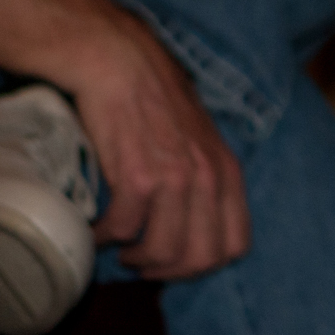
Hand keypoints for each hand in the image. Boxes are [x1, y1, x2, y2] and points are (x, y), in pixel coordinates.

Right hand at [62, 3, 249, 279]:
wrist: (121, 63)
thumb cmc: (156, 101)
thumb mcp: (201, 140)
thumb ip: (206, 178)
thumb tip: (195, 225)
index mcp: (228, 172)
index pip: (236, 245)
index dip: (206, 263)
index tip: (179, 260)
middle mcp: (208, 178)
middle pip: (201, 258)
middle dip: (170, 271)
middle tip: (146, 263)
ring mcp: (175, 179)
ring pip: (163, 251)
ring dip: (137, 259)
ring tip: (122, 249)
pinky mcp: (138, 177)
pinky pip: (123, 229)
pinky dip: (106, 236)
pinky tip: (98, 227)